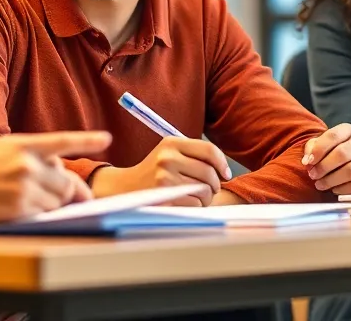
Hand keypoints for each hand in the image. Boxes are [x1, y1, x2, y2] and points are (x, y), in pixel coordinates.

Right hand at [0, 131, 110, 222]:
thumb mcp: (8, 149)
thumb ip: (37, 156)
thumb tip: (68, 178)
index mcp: (24, 144)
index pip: (62, 141)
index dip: (87, 140)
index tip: (106, 139)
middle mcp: (26, 163)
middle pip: (67, 181)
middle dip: (67, 190)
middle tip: (57, 192)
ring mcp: (23, 186)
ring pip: (59, 200)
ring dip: (52, 202)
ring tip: (27, 196)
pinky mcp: (19, 207)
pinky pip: (46, 213)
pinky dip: (40, 212)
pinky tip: (20, 205)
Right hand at [90, 136, 230, 205]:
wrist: (124, 188)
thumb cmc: (154, 173)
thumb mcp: (169, 155)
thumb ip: (194, 156)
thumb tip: (224, 171)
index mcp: (171, 143)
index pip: (208, 150)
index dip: (222, 164)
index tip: (225, 174)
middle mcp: (167, 157)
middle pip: (209, 173)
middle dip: (214, 185)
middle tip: (210, 190)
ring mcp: (164, 176)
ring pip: (204, 190)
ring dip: (205, 198)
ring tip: (195, 198)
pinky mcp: (163, 194)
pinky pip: (194, 203)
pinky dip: (195, 206)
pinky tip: (185, 204)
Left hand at [303, 123, 350, 194]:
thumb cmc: (334, 156)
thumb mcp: (322, 147)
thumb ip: (312, 148)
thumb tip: (308, 160)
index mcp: (349, 131)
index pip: (333, 135)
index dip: (318, 149)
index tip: (308, 162)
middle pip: (342, 153)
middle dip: (323, 166)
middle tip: (313, 175)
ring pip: (350, 170)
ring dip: (331, 180)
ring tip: (320, 184)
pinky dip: (343, 189)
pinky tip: (334, 190)